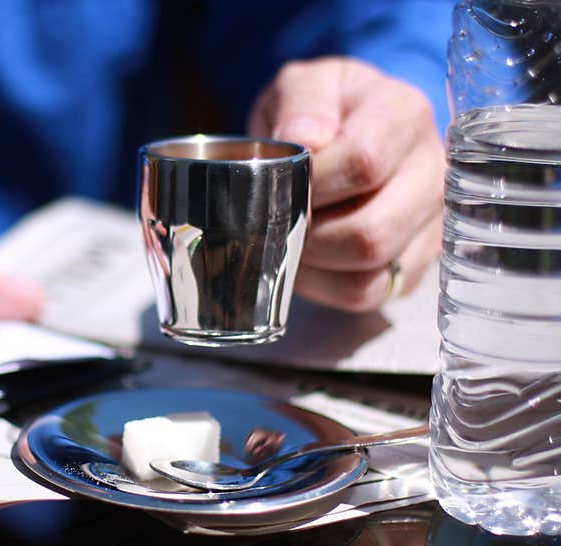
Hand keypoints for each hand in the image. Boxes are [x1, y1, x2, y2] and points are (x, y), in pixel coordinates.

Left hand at [248, 57, 444, 311]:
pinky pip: (367, 294)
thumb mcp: (304, 84)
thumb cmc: (323, 109)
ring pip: (369, 271)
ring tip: (290, 237)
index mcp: (405, 114)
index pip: (364, 162)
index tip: (282, 180)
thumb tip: (306, 140)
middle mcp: (432, 171)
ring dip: (314, 264)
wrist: (345, 128)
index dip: (312, 182)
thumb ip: (301, 102)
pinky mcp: (415, 264)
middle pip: (371, 231)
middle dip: (309, 233)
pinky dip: (324, 287)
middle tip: (280, 218)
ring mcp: (430, 223)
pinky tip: (307, 261)